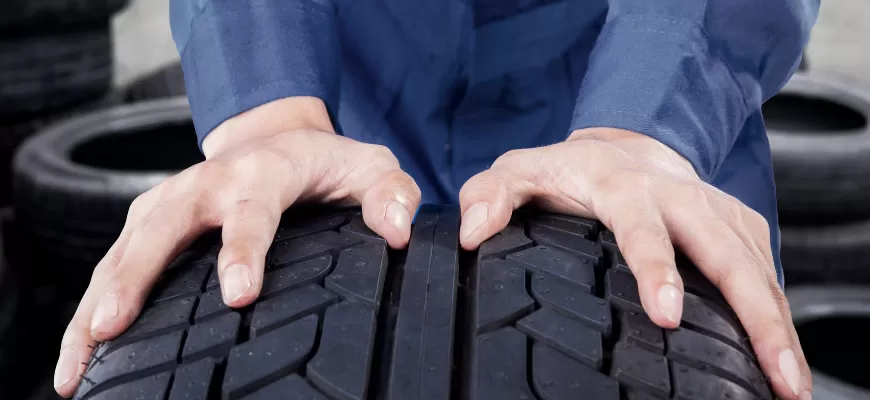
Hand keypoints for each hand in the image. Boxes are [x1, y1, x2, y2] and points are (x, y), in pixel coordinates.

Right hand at [53, 98, 420, 396]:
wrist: (276, 135)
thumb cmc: (324, 162)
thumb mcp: (368, 166)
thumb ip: (390, 193)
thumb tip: (398, 232)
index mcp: (262, 173)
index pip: (251, 213)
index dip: (242, 250)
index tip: (238, 295)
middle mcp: (205, 184)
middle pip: (161, 229)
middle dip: (135, 277)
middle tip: (114, 327)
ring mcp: (170, 201)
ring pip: (123, 250)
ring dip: (96, 300)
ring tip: (77, 361)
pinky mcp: (149, 220)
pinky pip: (112, 263)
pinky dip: (89, 306)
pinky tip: (77, 355)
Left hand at [458, 128, 810, 399]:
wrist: (625, 147)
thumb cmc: (567, 171)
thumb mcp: (521, 171)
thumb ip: (490, 196)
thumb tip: (471, 234)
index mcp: (624, 186)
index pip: (643, 228)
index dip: (657, 268)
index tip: (667, 313)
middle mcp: (680, 197)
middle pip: (726, 253)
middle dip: (752, 312)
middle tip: (770, 371)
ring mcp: (716, 211)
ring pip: (757, 267)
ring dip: (778, 324)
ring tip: (791, 383)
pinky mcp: (739, 225)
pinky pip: (765, 268)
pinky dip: (778, 310)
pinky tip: (783, 354)